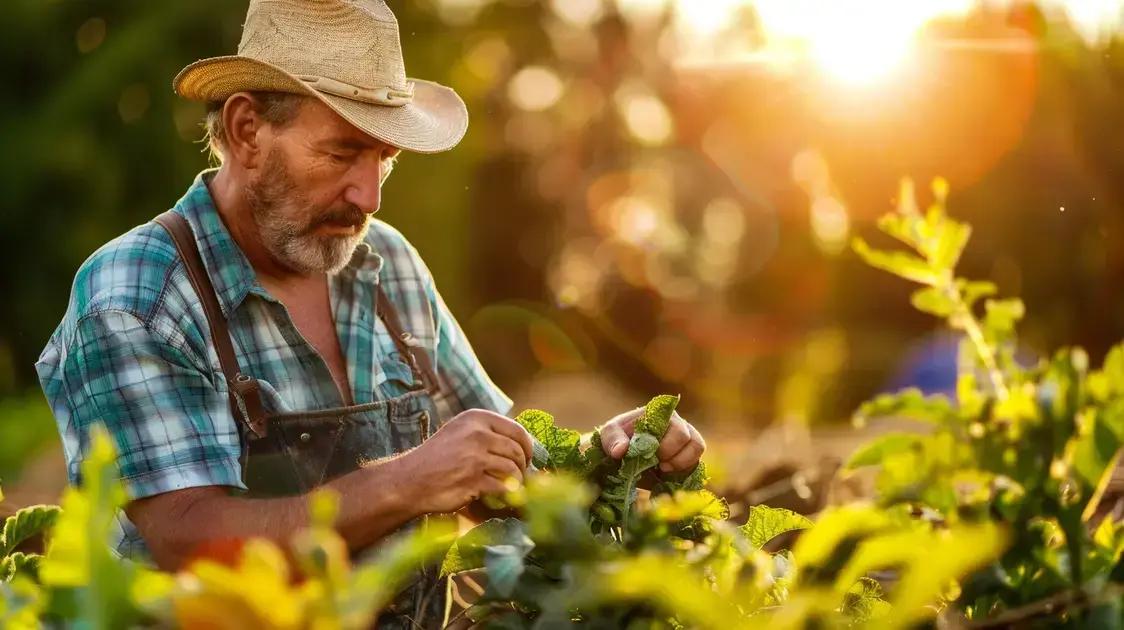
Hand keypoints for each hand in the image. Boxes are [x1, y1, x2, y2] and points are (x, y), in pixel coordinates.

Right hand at [399, 409, 533, 513]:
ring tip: (509, 487)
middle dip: (522, 467)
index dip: (527, 447)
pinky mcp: (473, 479)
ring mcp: (475, 457)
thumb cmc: (437, 458)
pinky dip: (507, 494)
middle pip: (517, 451)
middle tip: (518, 476)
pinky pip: (504, 487)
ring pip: (513, 469)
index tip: (526, 458)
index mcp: (476, 418)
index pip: (517, 430)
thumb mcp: (460, 432)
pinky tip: (501, 497)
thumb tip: (524, 446)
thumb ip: (488, 433)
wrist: (409, 480)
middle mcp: (477, 434)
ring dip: (516, 482)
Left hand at [599, 408, 705, 472]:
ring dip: (681, 463)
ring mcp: (685, 440)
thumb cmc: (618, 439)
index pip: (676, 425)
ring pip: (697, 448)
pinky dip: (684, 472)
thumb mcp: (608, 436)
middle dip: (672, 455)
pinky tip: (667, 475)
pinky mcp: (689, 456)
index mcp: (660, 415)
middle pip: (688, 438)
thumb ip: (612, 440)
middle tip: (657, 464)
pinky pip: (697, 462)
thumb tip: (621, 450)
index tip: (653, 456)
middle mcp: (677, 424)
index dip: (668, 445)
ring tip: (663, 470)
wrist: (622, 457)